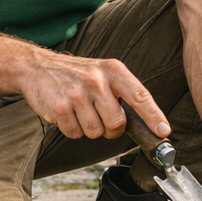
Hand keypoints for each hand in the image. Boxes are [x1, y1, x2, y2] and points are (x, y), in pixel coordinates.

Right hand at [18, 51, 169, 140]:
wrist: (37, 66)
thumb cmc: (77, 73)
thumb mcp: (104, 72)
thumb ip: (123, 92)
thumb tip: (147, 123)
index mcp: (113, 70)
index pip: (140, 96)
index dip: (154, 116)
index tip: (164, 131)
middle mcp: (96, 80)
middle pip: (117, 123)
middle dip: (112, 129)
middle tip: (102, 118)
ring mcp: (77, 94)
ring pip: (96, 132)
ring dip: (90, 129)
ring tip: (81, 111)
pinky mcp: (59, 107)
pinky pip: (75, 133)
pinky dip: (72, 129)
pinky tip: (68, 113)